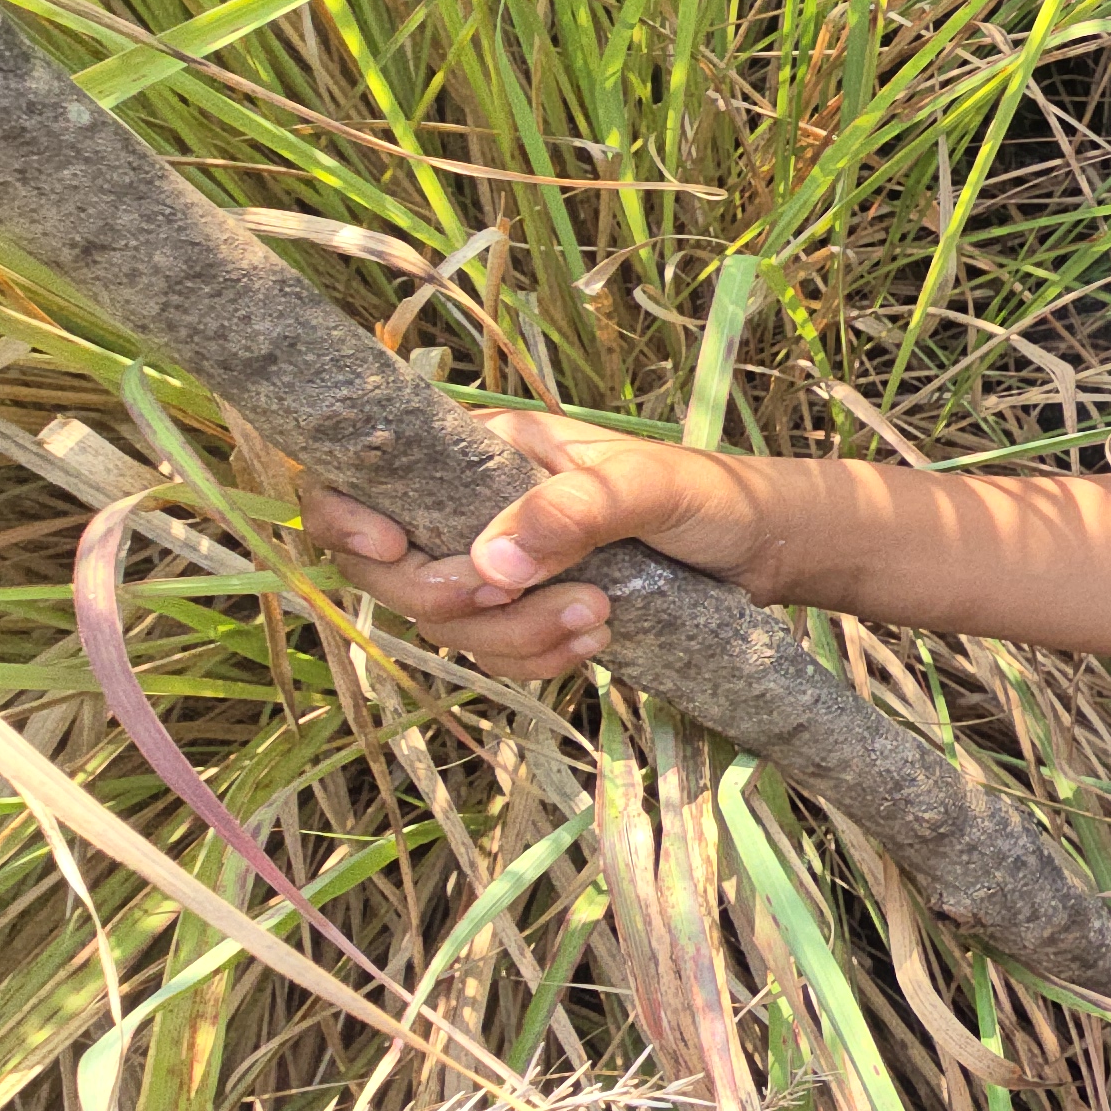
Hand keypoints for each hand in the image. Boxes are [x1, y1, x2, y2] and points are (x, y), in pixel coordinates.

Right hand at [298, 410, 766, 677]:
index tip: (392, 548)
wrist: (762, 549)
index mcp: (481, 451)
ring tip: (597, 620)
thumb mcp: (649, 486)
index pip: (365, 476)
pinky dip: (534, 660)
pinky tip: (595, 644)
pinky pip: (491, 654)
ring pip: (445, 622)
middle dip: (454, 600)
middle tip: (541, 598)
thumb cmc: (709, 494)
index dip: (347, 518)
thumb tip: (490, 563)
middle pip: (392, 571)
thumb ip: (574, 510)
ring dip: (511, 637)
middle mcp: (470, 506)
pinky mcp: (524, 613)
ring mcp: (495, 564)